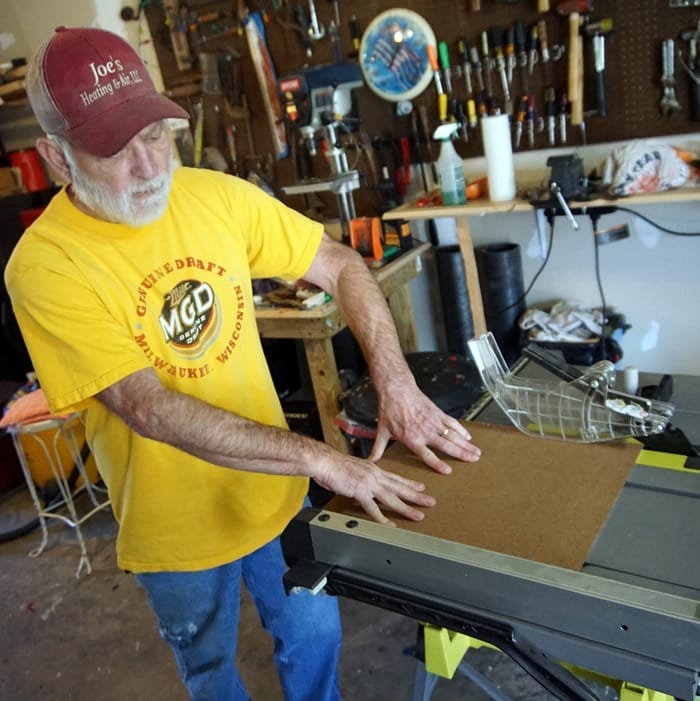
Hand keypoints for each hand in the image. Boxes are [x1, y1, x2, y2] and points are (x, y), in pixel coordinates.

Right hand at [312, 454, 435, 526]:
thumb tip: (363, 487)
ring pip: (392, 497)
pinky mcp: (359, 491)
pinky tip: (389, 524)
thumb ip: (361, 478)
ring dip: (406, 508)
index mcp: (373, 468)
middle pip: (399, 487)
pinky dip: (382, 518)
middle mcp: (374, 474)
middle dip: (416, 495)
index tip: (421, 487)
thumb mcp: (353, 468)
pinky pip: (373, 507)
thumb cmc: (333, 465)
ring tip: (418, 515)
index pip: (395, 477)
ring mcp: (368, 483)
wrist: (323, 461)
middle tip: (430, 502)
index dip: (409, 483)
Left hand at [368, 381, 480, 472]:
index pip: (427, 455)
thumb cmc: (389, 410)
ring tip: (477, 452)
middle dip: (461, 454)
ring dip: (466, 444)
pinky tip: (468, 437)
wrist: (397, 389)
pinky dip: (461, 430)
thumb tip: (370, 462)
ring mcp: (433, 422)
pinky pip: (452, 423)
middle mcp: (425, 431)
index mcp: (412, 438)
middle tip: (473, 461)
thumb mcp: (382, 431)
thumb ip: (378, 449)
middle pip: (447, 445)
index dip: (438, 464)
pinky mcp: (437, 413)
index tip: (448, 471)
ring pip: (453, 435)